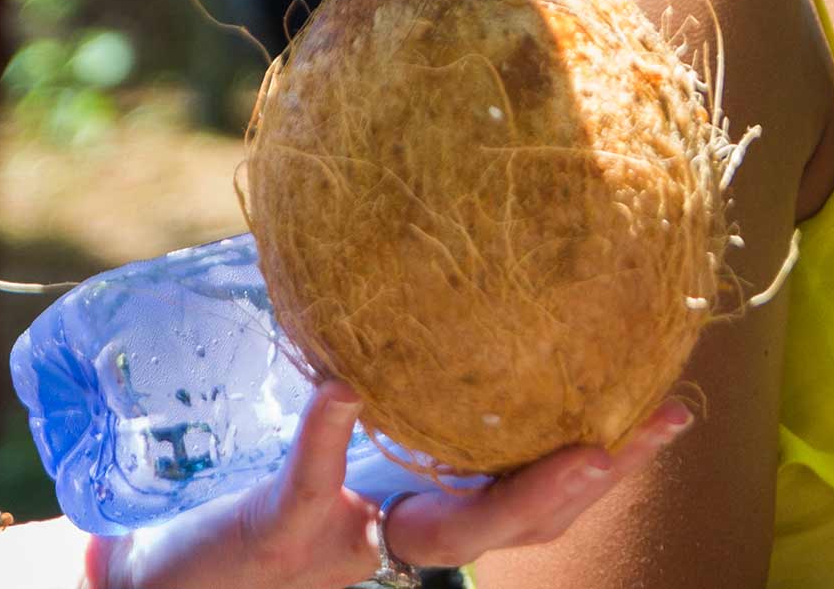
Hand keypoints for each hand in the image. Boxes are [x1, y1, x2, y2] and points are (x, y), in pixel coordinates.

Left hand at [44, 380, 690, 588]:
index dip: (606, 453)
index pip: (529, 485)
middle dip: (588, 476)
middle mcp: (396, 536)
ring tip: (583, 445)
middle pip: (512, 515)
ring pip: (450, 527)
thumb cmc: (244, 507)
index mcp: (420, 503)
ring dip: (517, 489)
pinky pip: (308, 483)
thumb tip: (454, 275)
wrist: (158, 574)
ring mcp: (343, 544)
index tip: (675, 409)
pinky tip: (339, 389)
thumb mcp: (330, 435)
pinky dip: (324, 438)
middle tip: (650, 426)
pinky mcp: (276, 535)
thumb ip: (379, 380)